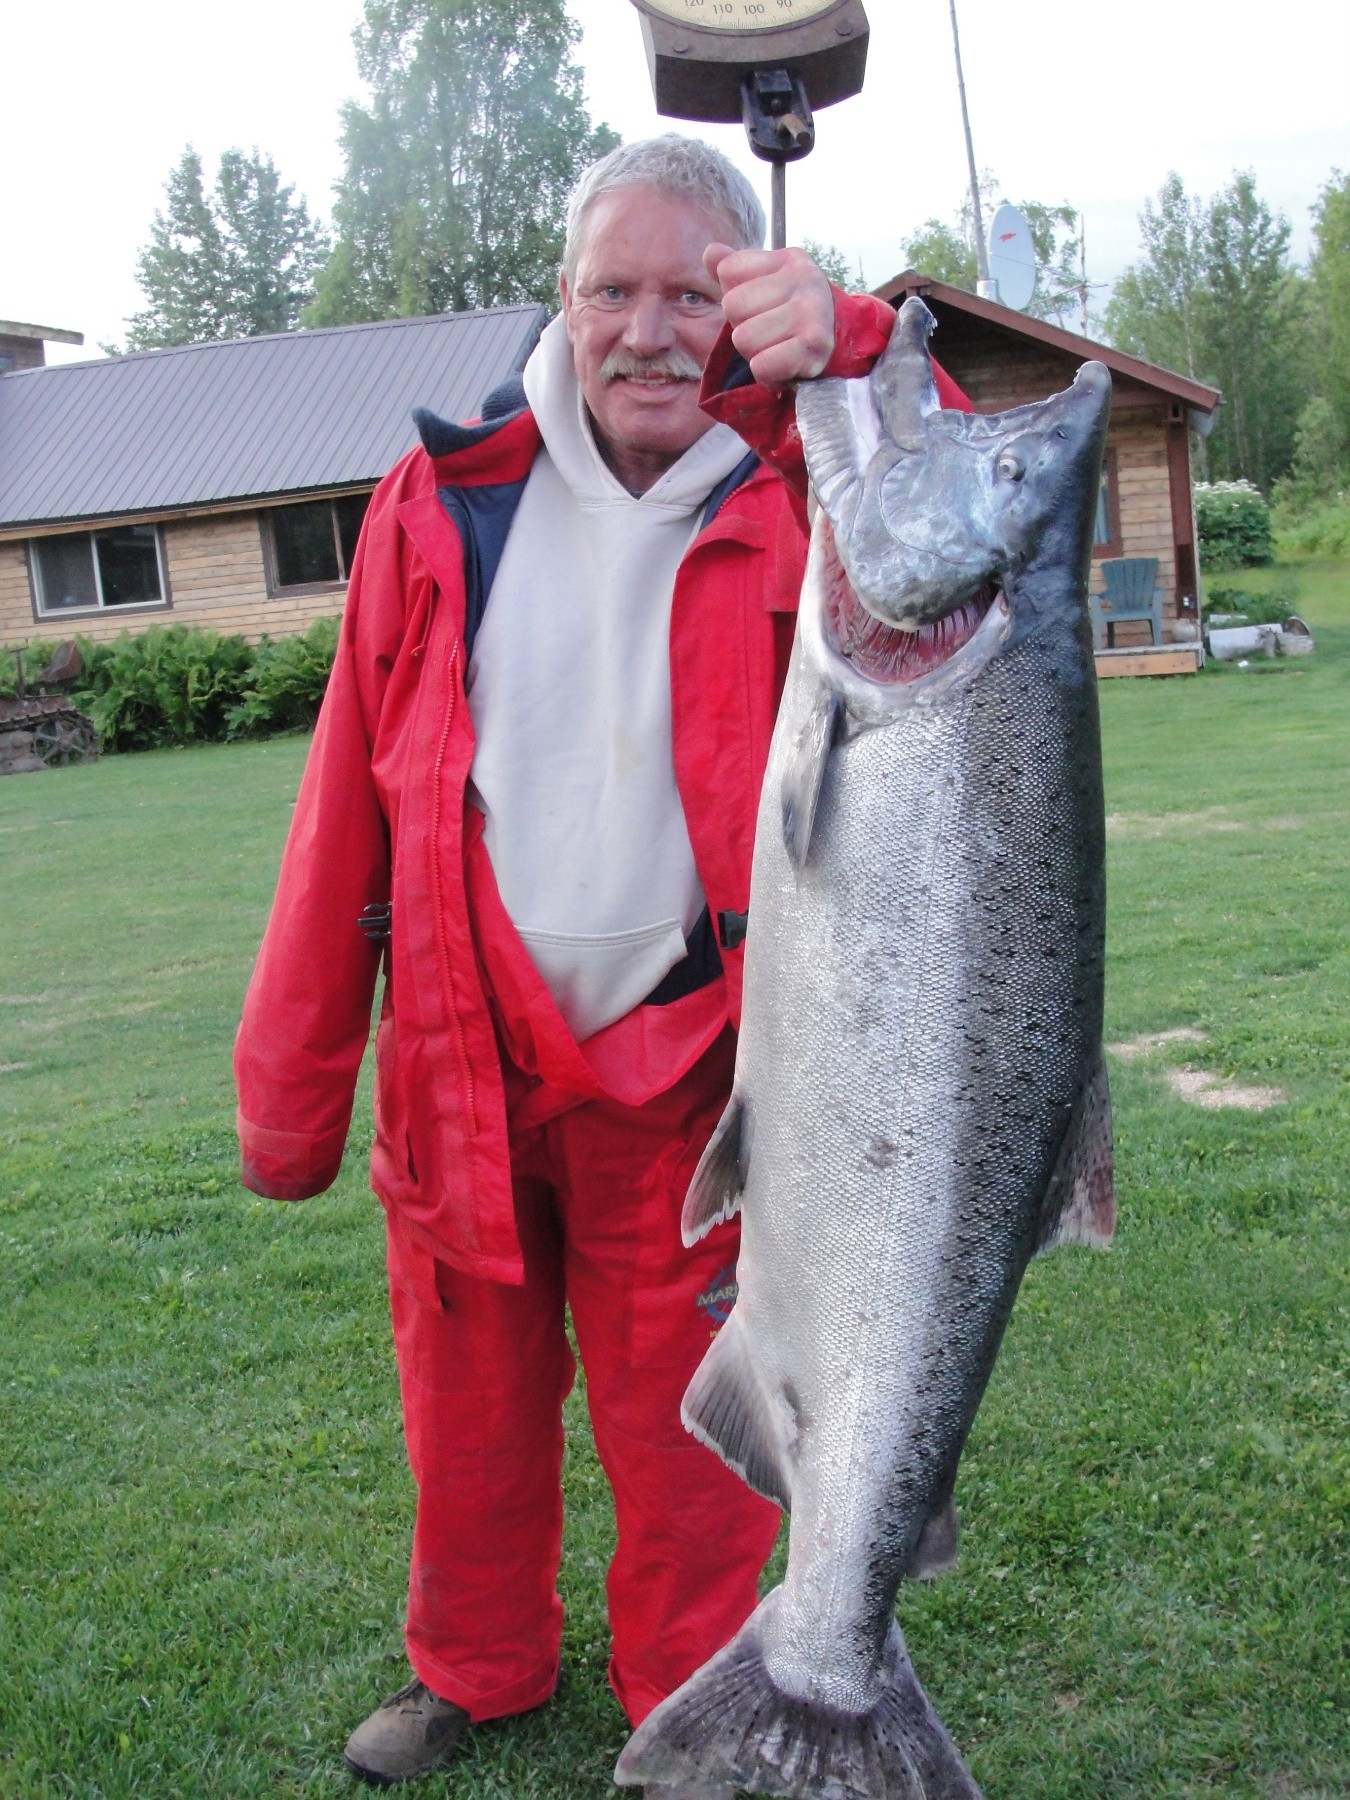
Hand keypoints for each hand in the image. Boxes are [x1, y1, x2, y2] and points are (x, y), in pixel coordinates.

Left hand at [704, 243, 835, 386]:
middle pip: (732, 306)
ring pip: (743, 339)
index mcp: (788, 258)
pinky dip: (767, 374)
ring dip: (755, 353)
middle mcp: (804, 277)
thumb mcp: (763, 285)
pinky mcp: (814, 344)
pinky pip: (761, 366)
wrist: (839, 347)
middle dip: (743, 327)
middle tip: (770, 333)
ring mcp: (812, 310)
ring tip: (778, 349)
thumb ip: (733, 267)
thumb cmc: (790, 315)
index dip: (736, 296)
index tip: (762, 306)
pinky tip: (783, 367)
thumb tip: (710, 253)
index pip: (727, 271)